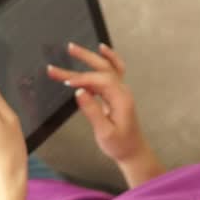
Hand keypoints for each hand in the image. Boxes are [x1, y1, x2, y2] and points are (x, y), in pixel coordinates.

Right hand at [46, 42, 148, 162]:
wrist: (133, 151)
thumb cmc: (120, 144)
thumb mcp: (104, 132)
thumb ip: (92, 112)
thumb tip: (79, 93)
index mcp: (121, 100)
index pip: (101, 80)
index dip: (83, 79)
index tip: (66, 82)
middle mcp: (123, 92)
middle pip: (105, 67)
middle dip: (86, 57)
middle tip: (69, 47)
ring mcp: (121, 92)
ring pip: (105, 69)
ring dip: (89, 59)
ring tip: (72, 49)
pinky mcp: (117, 95)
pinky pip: (111, 73)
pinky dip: (104, 62)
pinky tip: (98, 54)